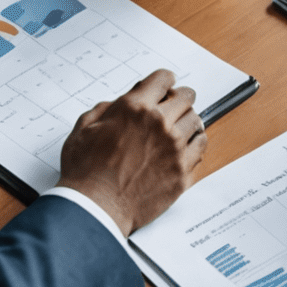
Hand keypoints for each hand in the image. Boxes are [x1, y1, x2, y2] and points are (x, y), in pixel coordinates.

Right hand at [57, 69, 208, 233]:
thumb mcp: (85, 127)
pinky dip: (194, 143)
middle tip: (172, 107)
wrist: (95, 208)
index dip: (163, 82)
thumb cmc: (86, 171)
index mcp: (135, 108)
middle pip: (186, 96)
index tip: (163, 88)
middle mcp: (159, 123)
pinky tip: (183, 147)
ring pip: (196, 120)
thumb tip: (124, 102)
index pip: (164, 78)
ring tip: (177, 129)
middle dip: (178, 98)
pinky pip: (201, 146)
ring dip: (187, 121)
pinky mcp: (182, 171)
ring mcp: (174, 147)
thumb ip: (108, 107)